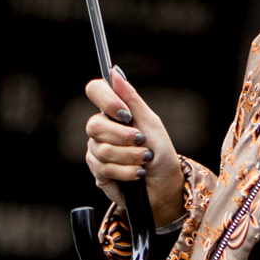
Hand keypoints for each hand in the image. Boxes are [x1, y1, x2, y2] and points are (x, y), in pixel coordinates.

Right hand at [83, 68, 185, 227]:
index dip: (107, 101)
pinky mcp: (98, 173)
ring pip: (101, 149)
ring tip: (144, 160)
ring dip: (129, 156)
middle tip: (142, 142)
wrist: (165, 187)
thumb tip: (114, 72)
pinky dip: (126, 172)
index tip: (125, 114)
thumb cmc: (161, 154)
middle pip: (94, 125)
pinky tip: (137, 174)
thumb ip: (132, 99)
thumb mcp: (151, 123)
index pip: (95, 91)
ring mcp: (97, 152)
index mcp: (114, 113)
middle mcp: (102, 130)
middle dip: (123, 137)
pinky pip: (103, 168)